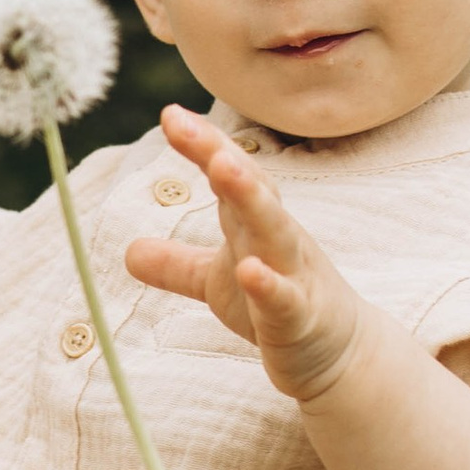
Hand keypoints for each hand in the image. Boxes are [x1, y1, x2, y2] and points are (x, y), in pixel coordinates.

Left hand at [126, 106, 371, 403]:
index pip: (231, 174)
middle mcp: (277, 239)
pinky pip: (285, 299)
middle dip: (220, 155)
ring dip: (250, 197)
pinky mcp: (301, 318)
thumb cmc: (279, 307)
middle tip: (184, 125)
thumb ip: (177, 265)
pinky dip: (268, 284)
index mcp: (255, 224)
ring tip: (223, 166)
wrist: (341, 355)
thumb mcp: (219, 284)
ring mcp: (294, 276)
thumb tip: (128, 252)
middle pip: (251, 190)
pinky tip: (251, 272)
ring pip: (274, 230)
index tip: (170, 114)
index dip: (204, 144)